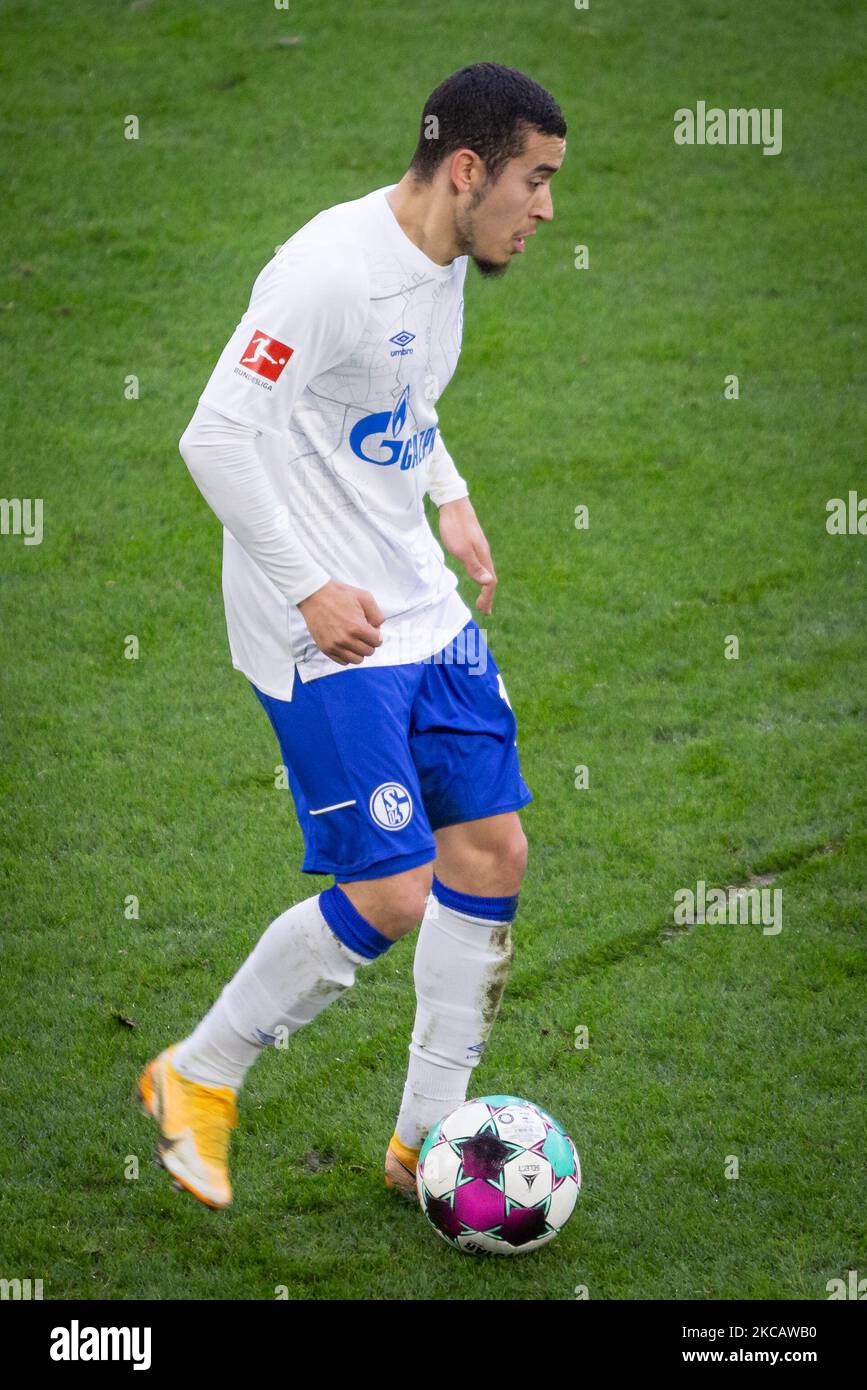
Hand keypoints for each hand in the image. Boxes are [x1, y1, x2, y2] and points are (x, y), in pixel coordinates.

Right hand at [297, 580, 384, 663]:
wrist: (314, 595)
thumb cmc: (339, 595)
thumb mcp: (365, 597)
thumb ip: (377, 615)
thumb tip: (378, 629)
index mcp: (357, 627)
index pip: (377, 642)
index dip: (377, 635)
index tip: (371, 629)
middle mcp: (345, 639)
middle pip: (368, 651)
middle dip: (369, 642)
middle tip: (363, 633)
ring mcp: (334, 645)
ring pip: (357, 660)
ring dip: (359, 651)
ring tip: (355, 640)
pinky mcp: (325, 648)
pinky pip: (343, 661)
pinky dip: (347, 655)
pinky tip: (346, 644)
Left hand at [437, 496, 496, 613]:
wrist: (453, 503)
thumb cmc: (455, 527)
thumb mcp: (461, 549)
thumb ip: (474, 566)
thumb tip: (488, 583)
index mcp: (483, 556)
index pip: (490, 582)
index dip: (487, 597)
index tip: (483, 611)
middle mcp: (484, 553)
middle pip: (490, 578)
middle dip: (488, 596)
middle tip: (484, 610)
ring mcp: (479, 547)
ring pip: (486, 571)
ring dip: (484, 586)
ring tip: (481, 597)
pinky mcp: (473, 542)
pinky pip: (480, 564)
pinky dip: (480, 574)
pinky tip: (475, 574)